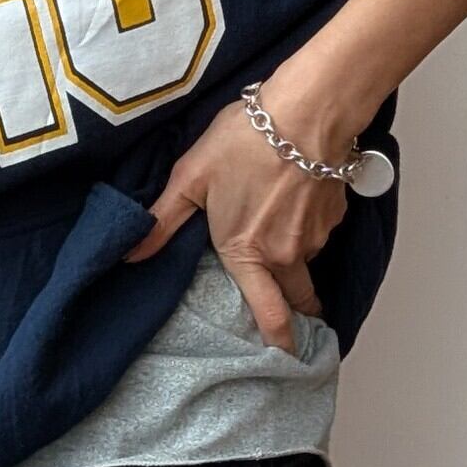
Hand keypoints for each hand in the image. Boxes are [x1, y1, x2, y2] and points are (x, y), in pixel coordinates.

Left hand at [123, 78, 353, 349]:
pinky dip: (306, 225)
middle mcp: (288, 254)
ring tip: (276, 230)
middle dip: (294, 309)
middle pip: (296, 298)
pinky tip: (292, 201)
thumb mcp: (191, 178)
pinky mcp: (335, 212)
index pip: (269, 314)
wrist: (311, 108)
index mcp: (249, 254)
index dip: (279, 341)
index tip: (284, 359)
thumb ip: (162, 220)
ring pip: (305, 261)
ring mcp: (316, 234)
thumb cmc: (248, 140)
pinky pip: (318, 232)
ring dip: (294, 257)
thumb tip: (131, 254)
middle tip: (289, 315)